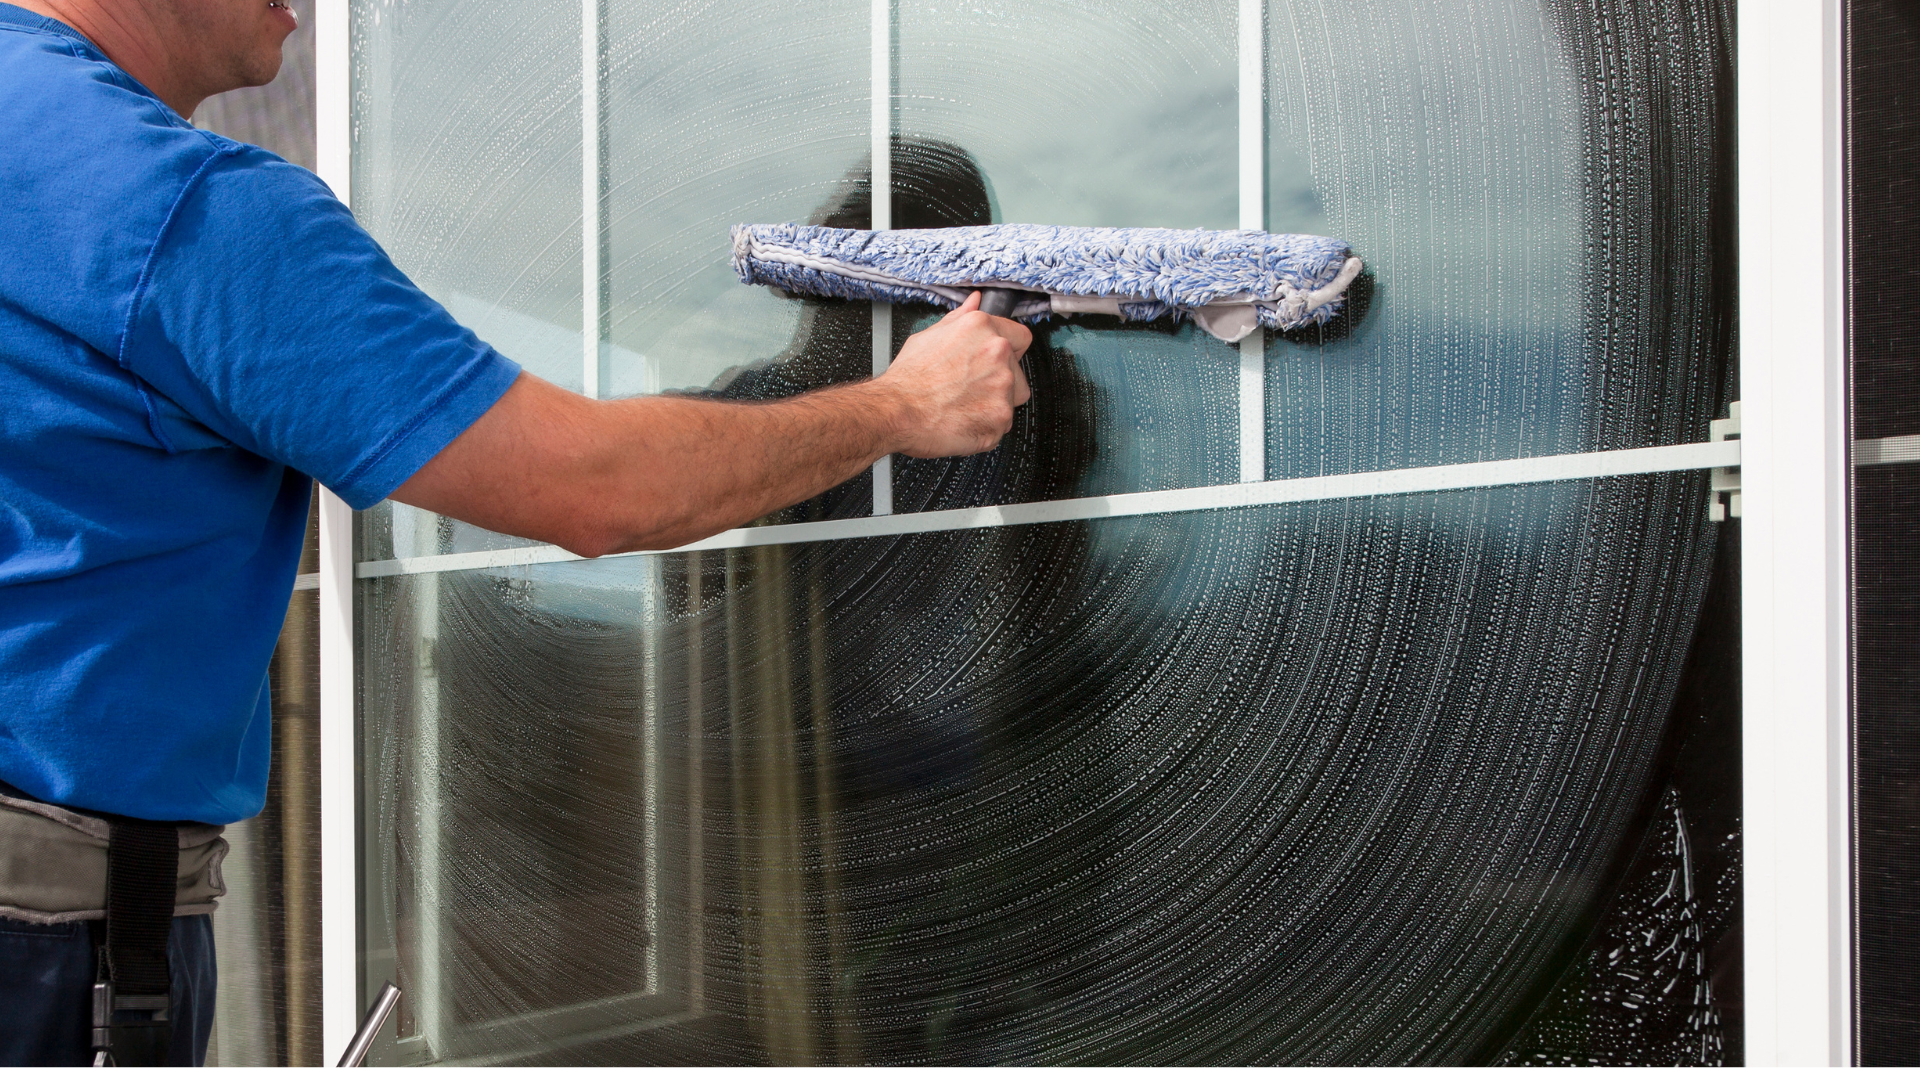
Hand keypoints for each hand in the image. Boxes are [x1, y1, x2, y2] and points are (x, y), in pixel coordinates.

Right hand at [878, 292, 1033, 457]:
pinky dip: (986, 427)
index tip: (996, 363)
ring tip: (962, 405)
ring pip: (1012, 399)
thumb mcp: (928, 336)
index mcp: (981, 328)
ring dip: (993, 404)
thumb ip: (959, 319)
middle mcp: (997, 352)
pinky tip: (963, 419)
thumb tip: (974, 302)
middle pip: (1018, 371)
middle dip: (998, 382)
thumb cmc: (908, 379)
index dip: (1009, 351)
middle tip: (968, 389)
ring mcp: (1002, 385)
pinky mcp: (1001, 416)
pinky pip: (1002, 424)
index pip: (1020, 337)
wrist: (896, 411)